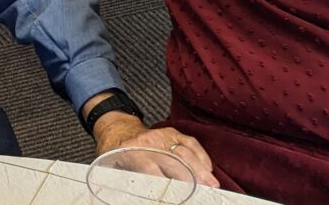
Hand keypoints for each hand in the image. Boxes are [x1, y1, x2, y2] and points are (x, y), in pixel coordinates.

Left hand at [93, 114, 218, 188]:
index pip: (153, 172)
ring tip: (212, 184)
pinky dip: (201, 156)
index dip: (165, 186)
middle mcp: (150, 143)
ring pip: (186, 152)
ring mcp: (163, 135)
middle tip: (203, 192)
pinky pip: (191, 142)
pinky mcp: (172, 132)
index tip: (176, 197)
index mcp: (134, 153)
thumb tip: (141, 194)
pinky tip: (208, 168)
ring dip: (200, 168)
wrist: (119, 131)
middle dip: (190, 178)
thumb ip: (131, 182)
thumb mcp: (116, 170)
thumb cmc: (118, 155)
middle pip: (175, 161)